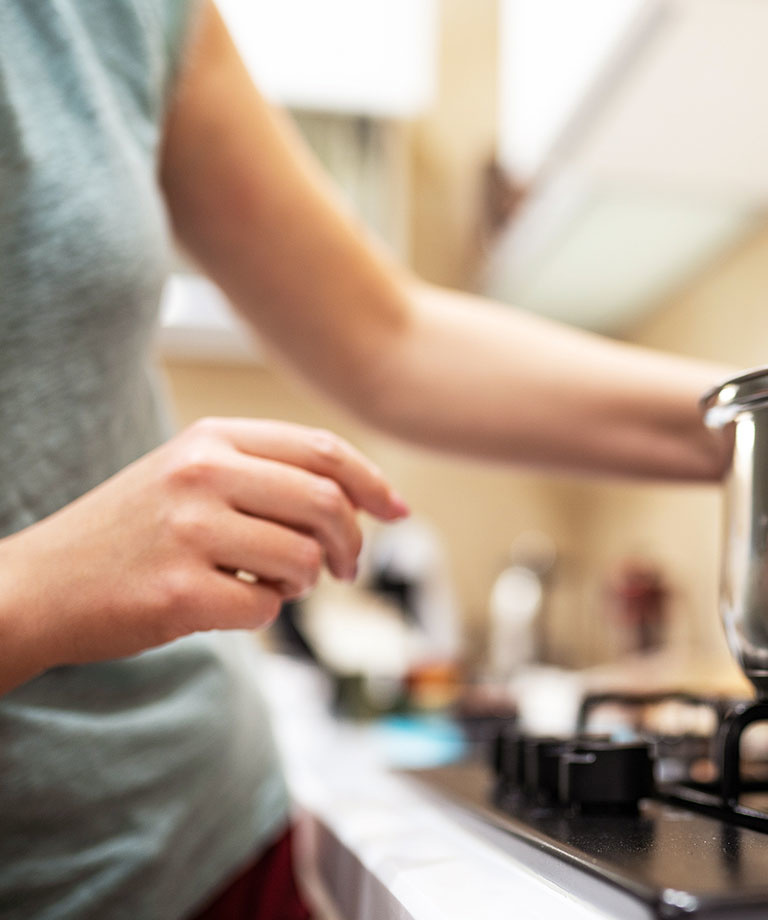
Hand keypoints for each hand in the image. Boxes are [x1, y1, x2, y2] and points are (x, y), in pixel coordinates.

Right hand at [0, 417, 407, 681]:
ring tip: (267, 583)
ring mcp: (188, 532)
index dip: (371, 483)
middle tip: (345, 567)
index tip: (396, 510)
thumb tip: (366, 497)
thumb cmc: (132, 534)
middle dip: (351, 543)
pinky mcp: (178, 592)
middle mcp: (201, 474)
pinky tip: (224, 603)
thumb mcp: (190, 475)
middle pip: (326, 503)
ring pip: (303, 559)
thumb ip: (268, 474)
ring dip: (301, 582)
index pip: (322, 450)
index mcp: (211, 439)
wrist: (38, 586)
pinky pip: (266, 608)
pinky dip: (259, 613)